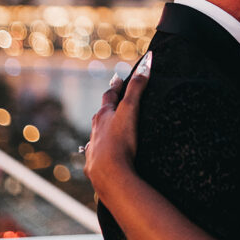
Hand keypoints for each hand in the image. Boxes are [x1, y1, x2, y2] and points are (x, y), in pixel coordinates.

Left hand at [84, 52, 151, 203]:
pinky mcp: (94, 166)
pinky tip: (103, 157)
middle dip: (107, 109)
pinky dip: (100, 152)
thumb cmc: (120, 141)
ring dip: (103, 131)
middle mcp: (95, 130)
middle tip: (113, 103)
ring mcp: (93, 149)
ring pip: (96, 135)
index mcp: (103, 116)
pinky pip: (96, 155)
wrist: (109, 175)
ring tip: (108, 131)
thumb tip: (145, 64)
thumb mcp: (130, 110)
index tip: (118, 80)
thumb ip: (136, 88)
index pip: (109, 96)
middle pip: (100, 115)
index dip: (116, 87)